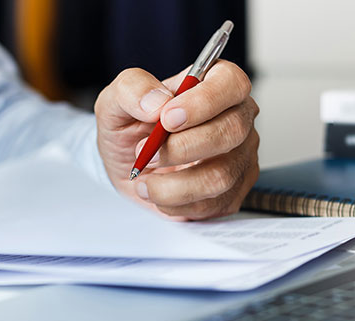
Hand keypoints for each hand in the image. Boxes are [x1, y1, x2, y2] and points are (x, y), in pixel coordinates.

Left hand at [94, 60, 258, 219]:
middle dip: (182, 148)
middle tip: (147, 154)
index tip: (167, 119)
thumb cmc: (130, 129)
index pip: (231, 84)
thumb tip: (156, 103)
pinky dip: (176, 203)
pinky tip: (158, 193)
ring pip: (221, 176)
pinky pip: (213, 204)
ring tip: (145, 180)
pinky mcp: (233, 191)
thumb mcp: (115, 101)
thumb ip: (131, 90)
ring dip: (174, 185)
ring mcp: (240, 157)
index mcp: (215, 83)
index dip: (203, 102)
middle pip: (232, 132)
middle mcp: (237, 117)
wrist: (128, 168)